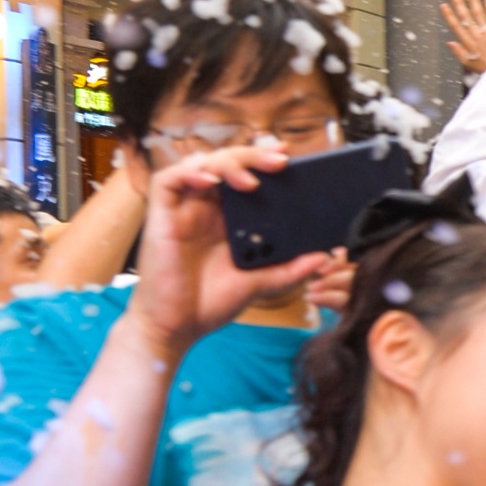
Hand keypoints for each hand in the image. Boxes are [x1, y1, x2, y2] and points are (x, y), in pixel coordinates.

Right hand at [126, 144, 344, 363]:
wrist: (176, 329)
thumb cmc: (209, 304)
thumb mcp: (258, 284)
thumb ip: (289, 270)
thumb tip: (325, 257)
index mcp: (227, 218)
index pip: (245, 177)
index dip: (263, 162)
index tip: (289, 158)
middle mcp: (205, 208)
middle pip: (227, 163)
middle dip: (253, 156)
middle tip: (280, 161)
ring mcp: (183, 210)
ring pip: (201, 164)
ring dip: (228, 163)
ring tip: (251, 180)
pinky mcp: (160, 216)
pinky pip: (168, 180)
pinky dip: (190, 173)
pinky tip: (210, 181)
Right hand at [440, 0, 485, 75]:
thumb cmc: (484, 66)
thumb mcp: (468, 63)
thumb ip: (458, 52)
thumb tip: (449, 42)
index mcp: (467, 43)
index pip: (456, 26)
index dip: (449, 15)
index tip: (443, 5)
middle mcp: (476, 35)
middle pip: (466, 17)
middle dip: (459, 4)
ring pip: (479, 14)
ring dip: (475, 2)